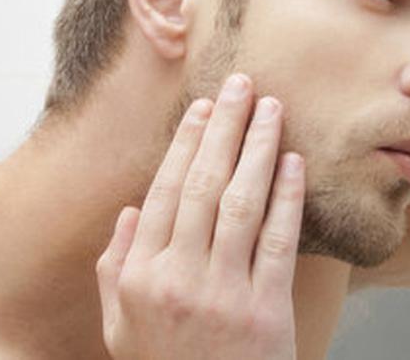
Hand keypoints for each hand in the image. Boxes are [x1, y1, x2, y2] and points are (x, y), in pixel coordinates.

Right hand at [96, 74, 304, 359]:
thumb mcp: (120, 325)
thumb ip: (116, 267)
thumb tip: (129, 210)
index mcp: (139, 277)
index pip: (163, 192)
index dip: (186, 144)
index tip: (204, 107)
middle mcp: (177, 280)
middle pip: (202, 186)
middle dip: (224, 128)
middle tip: (241, 85)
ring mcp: (222, 295)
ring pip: (240, 204)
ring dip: (258, 149)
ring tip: (271, 110)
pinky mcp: (265, 312)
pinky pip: (277, 242)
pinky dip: (287, 199)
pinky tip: (293, 164)